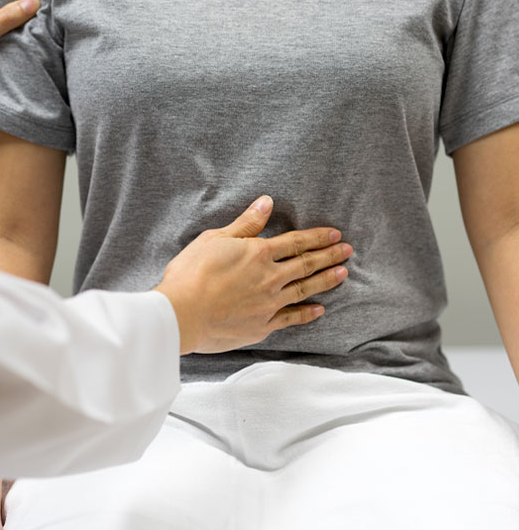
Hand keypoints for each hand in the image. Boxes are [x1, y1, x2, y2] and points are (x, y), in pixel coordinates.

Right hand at [154, 196, 351, 354]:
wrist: (182, 314)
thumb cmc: (192, 274)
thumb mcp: (214, 239)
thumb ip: (245, 224)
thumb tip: (266, 203)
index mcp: (258, 254)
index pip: (296, 242)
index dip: (317, 237)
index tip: (335, 235)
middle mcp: (269, 278)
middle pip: (306, 264)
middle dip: (329, 256)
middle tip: (348, 251)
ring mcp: (268, 304)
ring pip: (304, 290)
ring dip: (325, 281)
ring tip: (343, 274)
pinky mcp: (261, 326)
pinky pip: (291, 319)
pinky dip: (306, 314)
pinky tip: (319, 310)